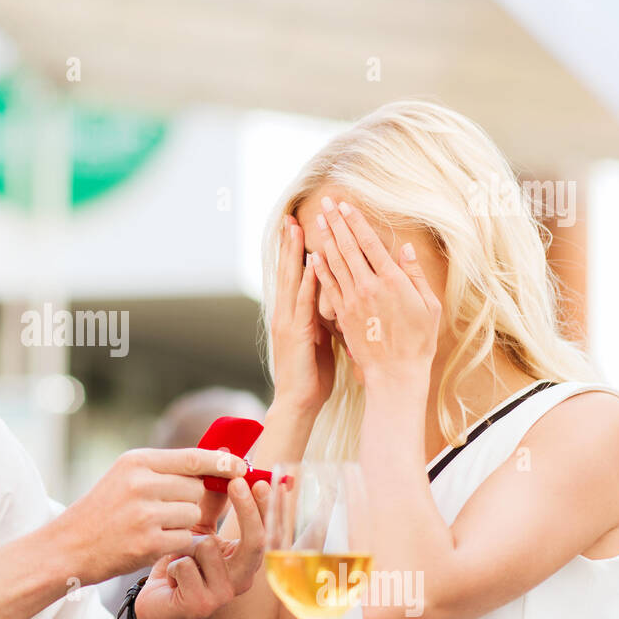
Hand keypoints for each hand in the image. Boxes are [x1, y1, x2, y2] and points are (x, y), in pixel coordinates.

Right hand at [56, 447, 244, 586]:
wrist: (68, 546)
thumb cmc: (103, 511)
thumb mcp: (127, 476)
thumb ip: (167, 469)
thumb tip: (220, 460)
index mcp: (137, 461)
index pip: (193, 457)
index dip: (222, 462)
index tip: (242, 466)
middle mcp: (141, 483)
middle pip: (197, 490)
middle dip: (192, 503)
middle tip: (170, 512)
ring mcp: (144, 513)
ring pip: (193, 515)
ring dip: (183, 525)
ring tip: (155, 528)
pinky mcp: (147, 542)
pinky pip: (185, 539)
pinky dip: (178, 544)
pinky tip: (156, 544)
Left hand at [133, 477, 270, 618]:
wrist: (157, 601)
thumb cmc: (182, 560)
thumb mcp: (198, 527)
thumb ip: (212, 500)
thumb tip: (224, 461)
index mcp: (245, 559)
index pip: (267, 531)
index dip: (267, 505)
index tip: (259, 479)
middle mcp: (242, 578)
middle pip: (256, 542)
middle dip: (247, 510)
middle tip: (236, 482)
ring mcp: (223, 594)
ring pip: (210, 548)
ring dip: (188, 542)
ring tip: (179, 552)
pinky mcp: (201, 604)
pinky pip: (186, 565)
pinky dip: (172, 561)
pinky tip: (170, 574)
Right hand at [271, 213, 335, 412]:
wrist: (298, 401)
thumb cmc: (311, 374)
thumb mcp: (317, 341)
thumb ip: (321, 319)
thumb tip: (332, 303)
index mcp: (291, 315)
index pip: (292, 276)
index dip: (293, 252)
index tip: (296, 227)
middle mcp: (286, 313)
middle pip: (287, 271)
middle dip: (289, 244)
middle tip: (290, 216)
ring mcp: (289, 321)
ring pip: (292, 280)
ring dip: (295, 253)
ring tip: (297, 228)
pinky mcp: (297, 332)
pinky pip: (303, 301)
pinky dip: (307, 281)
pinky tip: (311, 263)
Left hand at [307, 195, 441, 387]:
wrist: (396, 373)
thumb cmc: (418, 341)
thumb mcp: (428, 306)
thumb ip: (415, 276)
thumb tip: (405, 249)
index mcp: (392, 281)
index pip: (370, 244)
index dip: (357, 222)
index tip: (346, 205)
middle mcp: (369, 287)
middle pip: (349, 248)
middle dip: (337, 222)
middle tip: (326, 202)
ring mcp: (353, 301)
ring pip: (335, 263)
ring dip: (326, 239)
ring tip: (318, 220)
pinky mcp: (342, 315)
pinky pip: (328, 287)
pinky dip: (320, 269)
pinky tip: (313, 254)